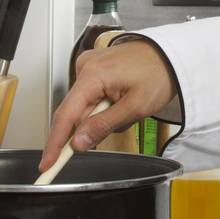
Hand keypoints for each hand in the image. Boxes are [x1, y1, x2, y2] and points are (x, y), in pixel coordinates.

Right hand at [38, 37, 178, 171]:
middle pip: (74, 112)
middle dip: (91, 127)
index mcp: (93, 74)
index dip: (55, 143)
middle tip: (116, 126)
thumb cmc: (159, 74)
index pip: (66, 115)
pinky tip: (122, 100)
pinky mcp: (95, 68)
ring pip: (84, 106)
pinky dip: (103, 105)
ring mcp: (89, 65)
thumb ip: (103, 126)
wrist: (172, 55)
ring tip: (127, 107)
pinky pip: (90, 95)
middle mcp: (85, 66)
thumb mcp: (135, 107)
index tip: (47, 163)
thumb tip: (77, 142)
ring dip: (101, 116)